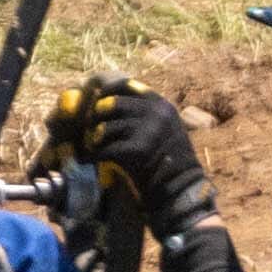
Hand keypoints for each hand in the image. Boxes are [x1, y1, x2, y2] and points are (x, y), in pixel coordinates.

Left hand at [49, 76, 215, 219]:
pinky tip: (92, 160)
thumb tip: (106, 101)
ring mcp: (149, 130)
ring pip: (106, 127)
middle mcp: (156, 113)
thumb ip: (143, 114)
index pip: (125, 85)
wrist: (180, 186)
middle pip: (111, 104)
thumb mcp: (164, 127)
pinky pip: (106, 148)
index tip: (96, 101)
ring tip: (93, 146)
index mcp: (160, 104)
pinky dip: (96, 155)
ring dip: (95, 138)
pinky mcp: (139, 150)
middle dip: (96, 116)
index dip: (105, 92)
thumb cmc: (168, 159)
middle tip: (91, 128)